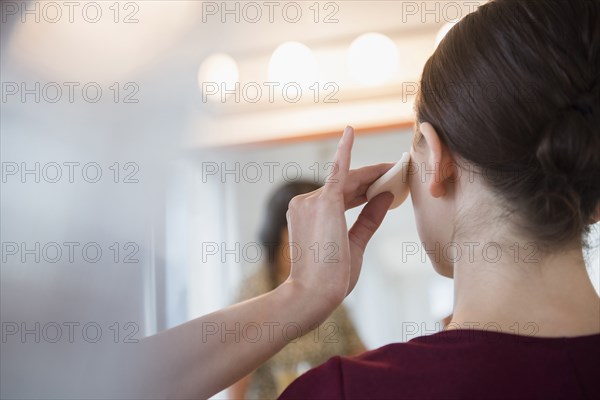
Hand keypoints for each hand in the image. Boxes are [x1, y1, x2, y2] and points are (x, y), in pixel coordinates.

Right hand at [285, 126, 394, 312]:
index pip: (343, 195)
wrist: (313, 294)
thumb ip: (368, 218)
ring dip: (373, 174)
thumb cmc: (330, 278)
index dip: (366, 189)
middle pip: (347, 185)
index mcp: (310, 214)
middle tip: (398, 170)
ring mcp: (311, 200)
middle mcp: (306, 202)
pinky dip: (345, 151)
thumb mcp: (354, 245)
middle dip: (373, 179)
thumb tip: (386, 196)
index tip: (383, 185)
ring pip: (348, 181)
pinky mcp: (322, 202)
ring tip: (396, 167)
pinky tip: (350, 131)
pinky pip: (336, 171)